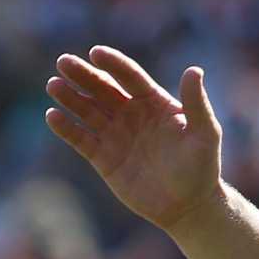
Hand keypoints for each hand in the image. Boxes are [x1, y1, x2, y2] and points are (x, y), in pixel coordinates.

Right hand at [44, 47, 224, 234]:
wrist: (188, 206)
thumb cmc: (202, 167)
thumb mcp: (205, 133)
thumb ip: (196, 103)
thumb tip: (194, 70)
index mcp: (154, 102)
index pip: (130, 77)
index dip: (113, 64)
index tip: (96, 53)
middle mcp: (131, 114)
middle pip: (102, 88)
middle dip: (83, 75)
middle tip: (64, 62)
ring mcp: (115, 134)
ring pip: (87, 110)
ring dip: (70, 97)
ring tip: (54, 85)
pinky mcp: (103, 157)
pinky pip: (80, 138)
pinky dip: (66, 127)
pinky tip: (53, 116)